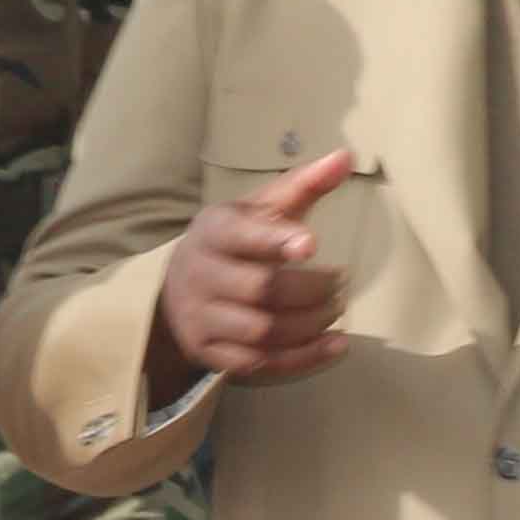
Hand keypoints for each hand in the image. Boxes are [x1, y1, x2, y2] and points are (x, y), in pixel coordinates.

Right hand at [154, 149, 356, 385]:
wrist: (174, 292)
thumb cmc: (231, 243)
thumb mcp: (257, 208)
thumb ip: (301, 184)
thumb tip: (345, 156)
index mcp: (212, 232)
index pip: (241, 236)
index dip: (275, 241)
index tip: (311, 244)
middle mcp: (201, 275)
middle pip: (261, 289)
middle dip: (310, 290)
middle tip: (340, 283)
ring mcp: (203, 318)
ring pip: (263, 330)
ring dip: (310, 324)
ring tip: (336, 309)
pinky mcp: (211, 354)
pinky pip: (260, 363)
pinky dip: (304, 357)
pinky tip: (335, 344)